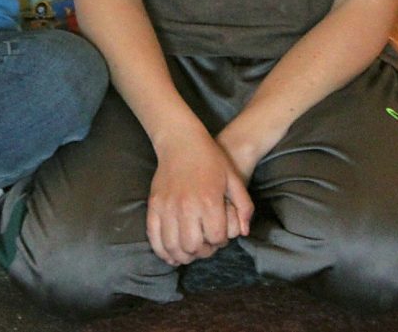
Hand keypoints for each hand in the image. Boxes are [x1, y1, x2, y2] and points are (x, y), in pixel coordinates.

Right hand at [147, 130, 252, 266]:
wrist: (181, 142)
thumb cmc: (211, 160)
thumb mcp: (234, 179)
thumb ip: (244, 207)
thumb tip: (244, 232)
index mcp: (209, 201)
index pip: (216, 238)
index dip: (221, 242)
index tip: (219, 234)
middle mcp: (186, 206)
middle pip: (193, 246)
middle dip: (202, 251)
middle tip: (205, 244)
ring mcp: (167, 206)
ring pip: (172, 246)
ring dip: (183, 255)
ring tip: (189, 251)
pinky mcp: (154, 205)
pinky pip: (153, 235)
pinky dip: (161, 250)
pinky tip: (170, 254)